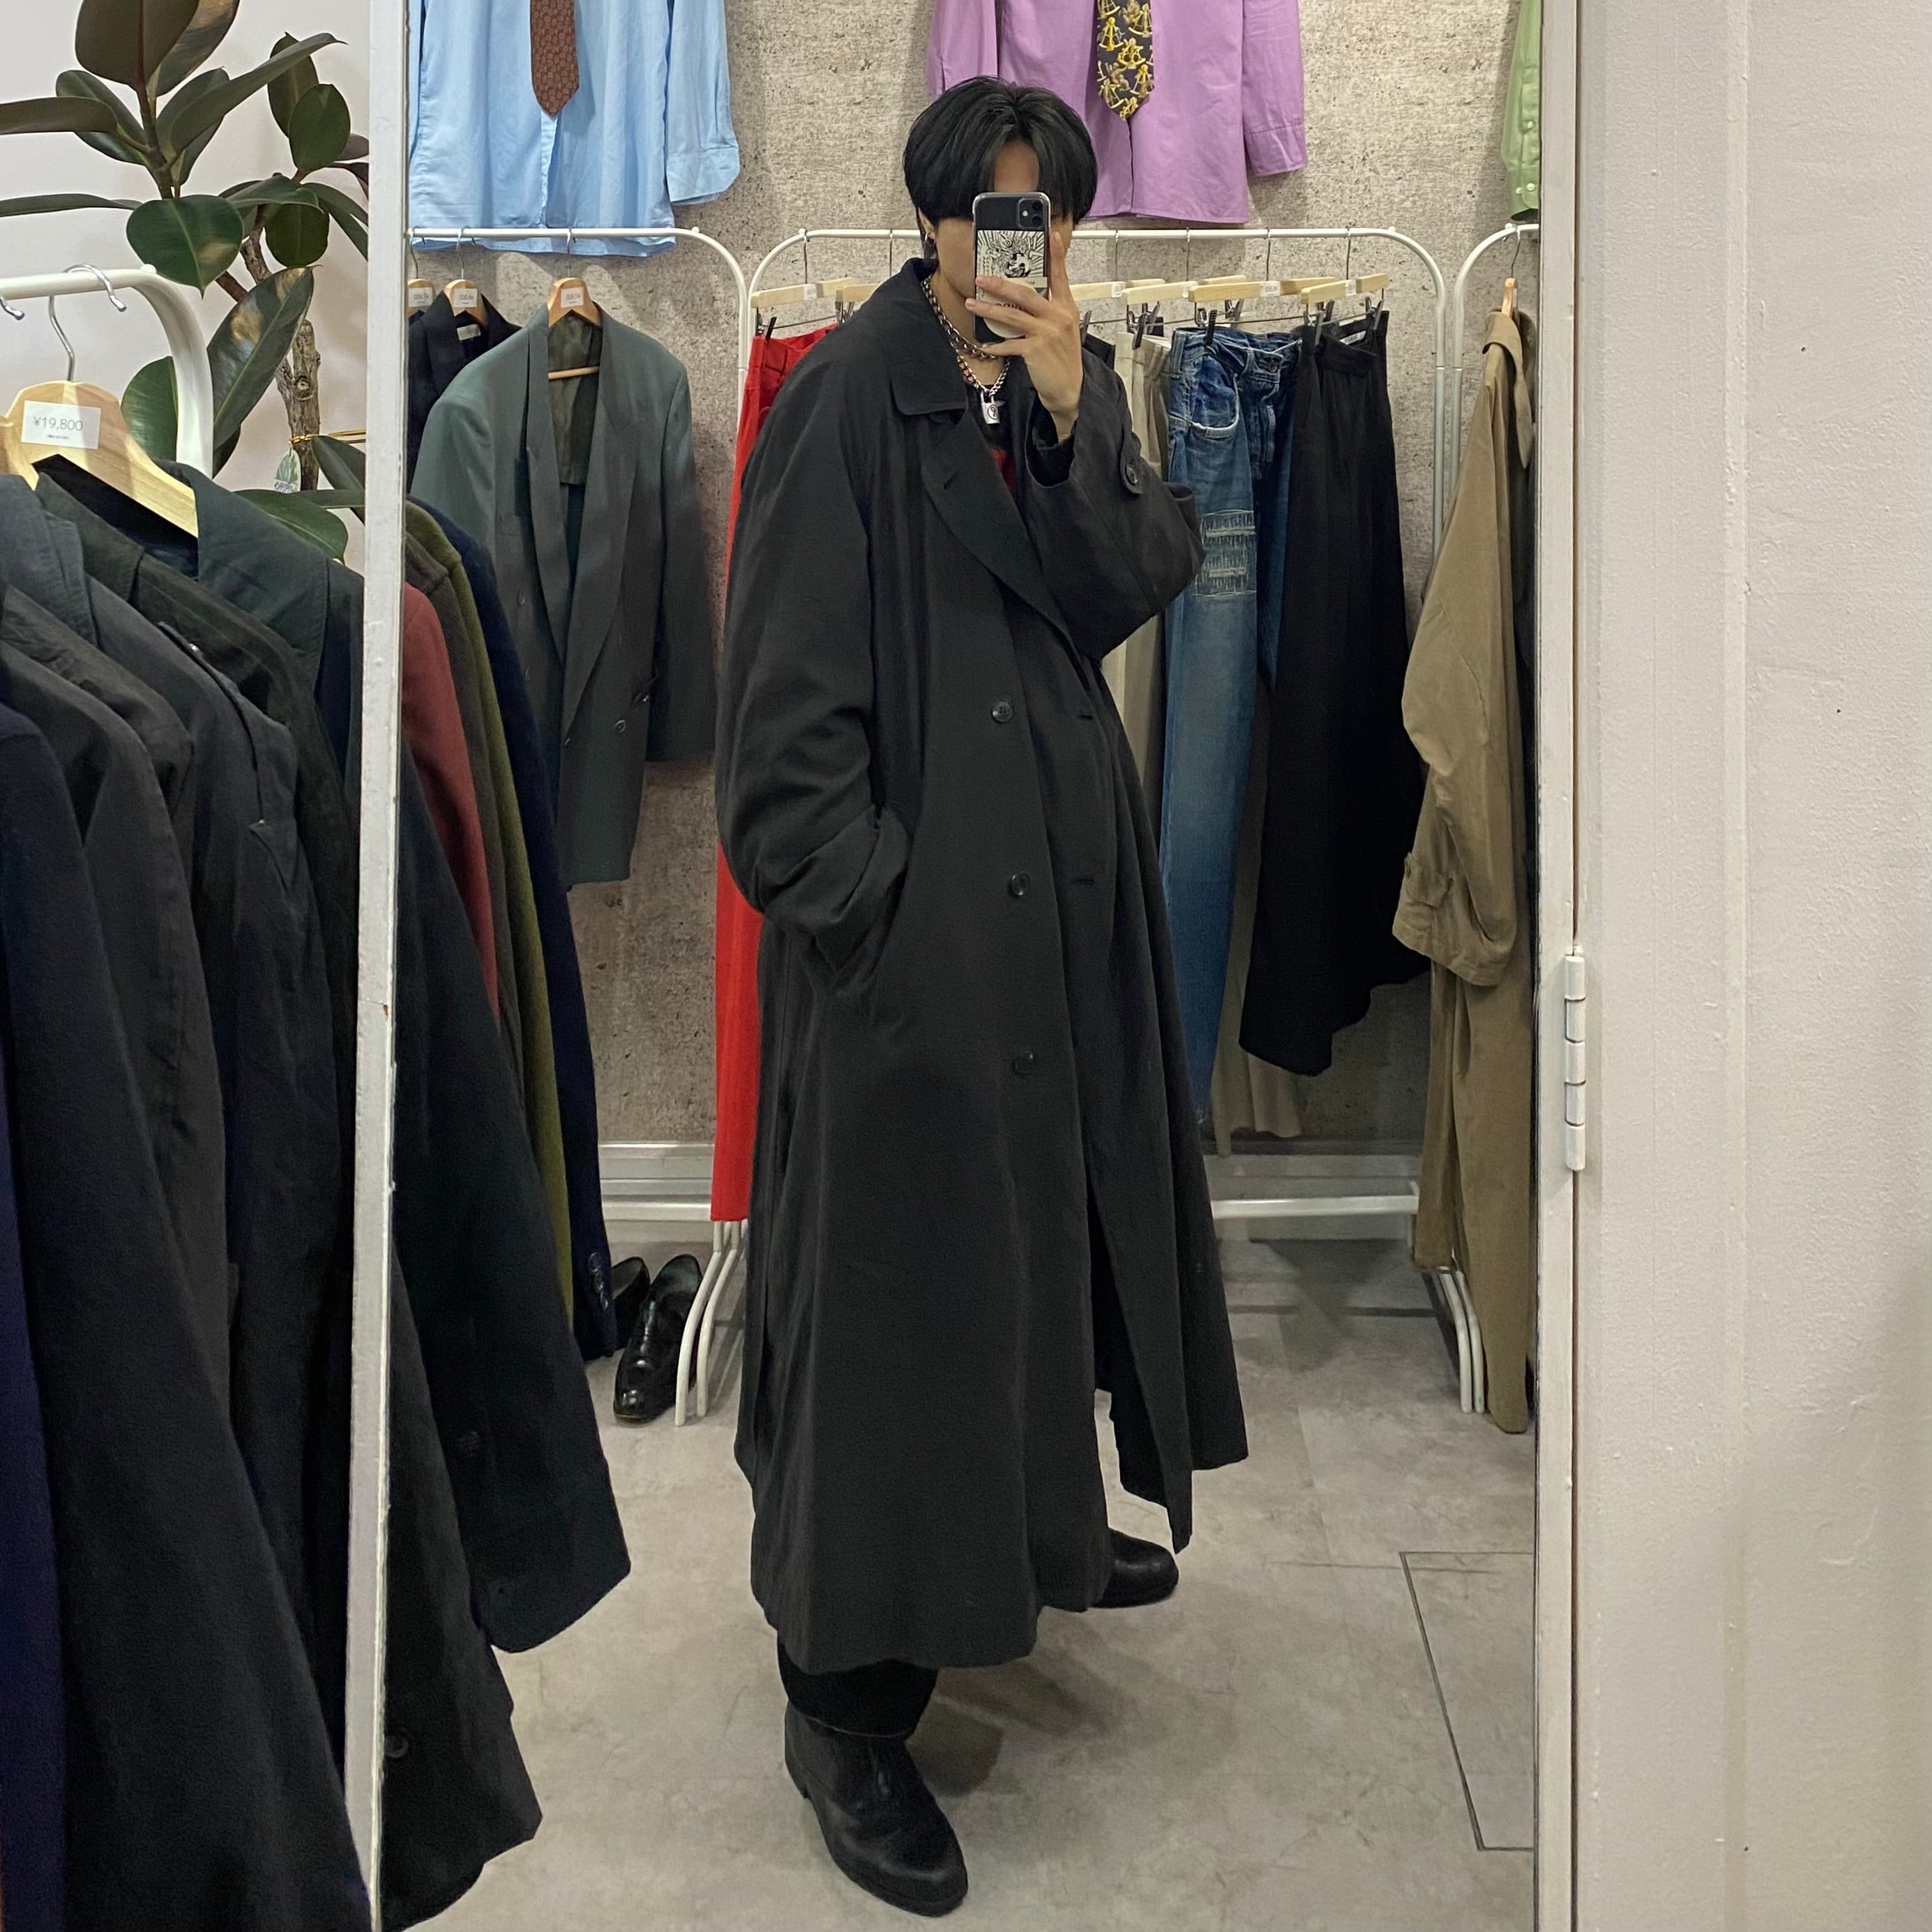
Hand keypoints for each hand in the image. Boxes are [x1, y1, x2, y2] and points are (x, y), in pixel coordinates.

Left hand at [967, 224, 1083, 441]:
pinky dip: (994, 344)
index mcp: (1066, 307)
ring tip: (972, 302)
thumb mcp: (1062, 329)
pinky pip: (1009, 343)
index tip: (1052, 234)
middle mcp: (1058, 316)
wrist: (1070, 390)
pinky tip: (983, 343)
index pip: (1060, 276)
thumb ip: (1048, 310)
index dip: (1056, 255)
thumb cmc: (1062, 358)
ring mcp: (1047, 333)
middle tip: (981, 277)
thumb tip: (1023, 297)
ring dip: (989, 309)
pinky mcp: (1036, 350)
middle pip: (1026, 293)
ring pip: (1013, 315)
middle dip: (1001, 283)